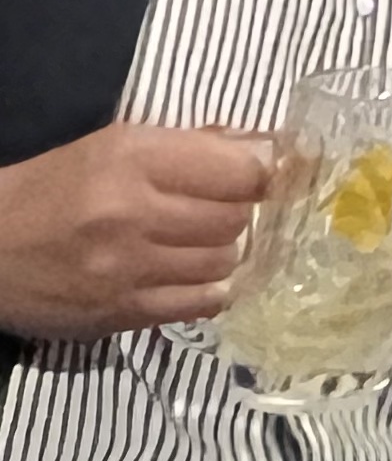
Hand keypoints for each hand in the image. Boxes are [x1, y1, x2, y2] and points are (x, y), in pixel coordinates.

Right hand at [0, 124, 270, 339]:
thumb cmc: (53, 187)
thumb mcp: (117, 145)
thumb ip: (193, 146)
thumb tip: (268, 151)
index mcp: (133, 159)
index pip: (241, 172)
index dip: (258, 176)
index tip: (254, 179)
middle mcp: (132, 214)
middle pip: (235, 219)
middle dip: (236, 213)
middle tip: (214, 212)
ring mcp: (126, 270)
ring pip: (224, 262)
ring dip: (221, 252)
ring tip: (194, 244)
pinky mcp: (120, 315)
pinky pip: (201, 304)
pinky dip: (207, 289)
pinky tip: (189, 276)